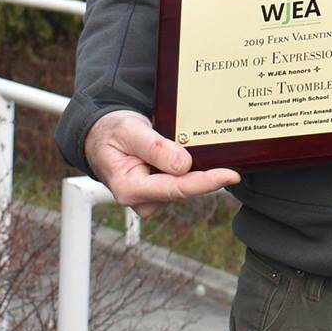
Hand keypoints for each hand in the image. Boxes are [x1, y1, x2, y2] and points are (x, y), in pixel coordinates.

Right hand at [84, 110, 239, 218]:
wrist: (101, 136)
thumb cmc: (111, 132)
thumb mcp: (129, 130)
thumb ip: (155, 148)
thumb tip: (184, 164)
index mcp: (129, 188)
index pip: (176, 189)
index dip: (207, 182)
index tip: (231, 175)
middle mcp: (141, 200)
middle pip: (185, 189)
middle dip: (207, 174)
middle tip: (228, 155)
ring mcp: (151, 198)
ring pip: (185, 186)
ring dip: (198, 170)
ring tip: (198, 146)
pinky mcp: (160, 193)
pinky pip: (182, 182)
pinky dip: (192, 170)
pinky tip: (195, 155)